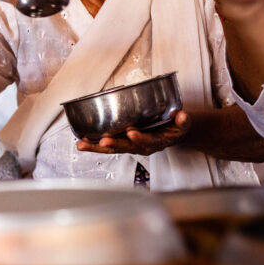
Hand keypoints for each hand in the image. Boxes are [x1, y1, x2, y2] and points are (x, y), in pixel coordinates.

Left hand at [76, 111, 191, 155]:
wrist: (172, 135)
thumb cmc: (174, 127)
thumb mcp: (182, 124)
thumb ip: (182, 121)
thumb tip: (181, 115)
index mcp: (156, 141)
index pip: (148, 141)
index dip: (141, 138)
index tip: (133, 132)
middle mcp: (141, 146)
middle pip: (126, 147)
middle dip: (114, 144)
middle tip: (104, 141)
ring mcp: (130, 146)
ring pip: (113, 149)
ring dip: (97, 147)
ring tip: (82, 144)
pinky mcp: (122, 143)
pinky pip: (107, 146)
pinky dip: (94, 145)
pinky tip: (81, 143)